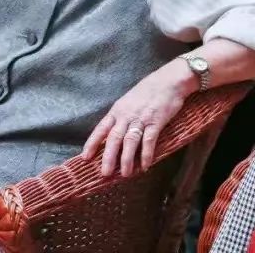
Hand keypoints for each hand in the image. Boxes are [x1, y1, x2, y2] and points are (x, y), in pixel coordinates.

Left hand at [82, 60, 195, 176]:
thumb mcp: (129, 100)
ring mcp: (141, 119)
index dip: (92, 144)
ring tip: (125, 174)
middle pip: (114, 139)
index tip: (85, 158)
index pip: (101, 129)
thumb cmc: (149, 90)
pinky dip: (146, 154)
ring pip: (130, 142)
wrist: (169, 80)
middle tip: (105, 173)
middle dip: (108, 158)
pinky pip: (149, 140)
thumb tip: (114, 132)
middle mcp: (126, 115)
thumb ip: (121, 115)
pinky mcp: (156, 121)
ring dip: (126, 160)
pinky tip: (145, 165)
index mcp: (117, 110)